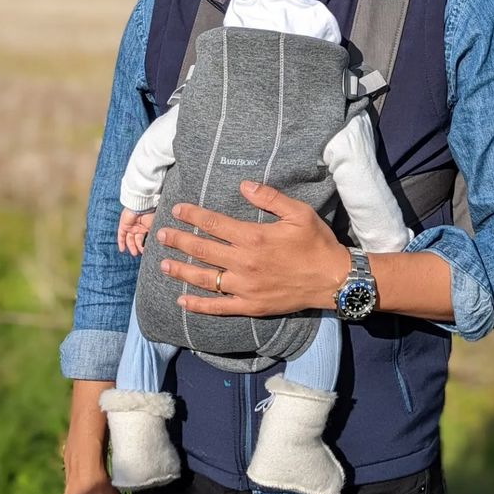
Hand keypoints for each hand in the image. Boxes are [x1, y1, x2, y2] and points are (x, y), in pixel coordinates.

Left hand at [117, 208, 154, 255]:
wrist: (142, 206)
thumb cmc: (151, 214)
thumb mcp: (154, 227)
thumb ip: (152, 236)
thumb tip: (154, 245)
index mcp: (147, 227)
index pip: (145, 238)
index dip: (146, 245)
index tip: (148, 251)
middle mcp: (139, 227)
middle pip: (138, 240)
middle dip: (139, 247)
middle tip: (141, 253)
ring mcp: (131, 226)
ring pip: (130, 239)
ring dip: (131, 247)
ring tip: (134, 253)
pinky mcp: (123, 225)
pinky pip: (121, 235)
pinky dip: (121, 243)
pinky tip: (122, 250)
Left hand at [157, 181, 349, 316]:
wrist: (333, 279)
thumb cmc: (317, 243)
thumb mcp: (298, 212)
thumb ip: (269, 197)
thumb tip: (243, 185)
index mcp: (253, 237)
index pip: (214, 224)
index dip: (193, 216)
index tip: (177, 210)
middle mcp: (244, 263)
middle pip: (203, 250)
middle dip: (179, 241)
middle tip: (160, 235)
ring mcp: (245, 287)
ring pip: (205, 279)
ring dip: (181, 271)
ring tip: (163, 264)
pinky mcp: (250, 306)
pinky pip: (218, 308)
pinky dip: (198, 305)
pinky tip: (182, 301)